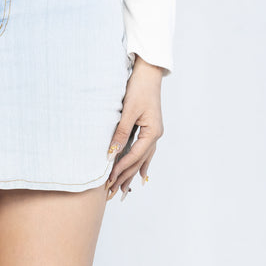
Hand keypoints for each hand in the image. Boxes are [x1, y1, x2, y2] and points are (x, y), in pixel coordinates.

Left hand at [104, 55, 165, 200]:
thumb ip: (120, 133)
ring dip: (131, 174)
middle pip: (139, 161)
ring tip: (124, 190)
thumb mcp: (128, 111)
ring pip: (142, 159)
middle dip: (125, 177)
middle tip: (113, 192)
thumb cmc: (139, 88)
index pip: (135, 156)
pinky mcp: (149, 129)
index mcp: (152, 132)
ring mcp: (154, 133)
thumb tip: (112, 153)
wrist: (148, 72)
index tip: (109, 179)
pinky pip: (145, 152)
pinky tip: (141, 175)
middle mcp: (155, 135)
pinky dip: (141, 164)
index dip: (121, 168)